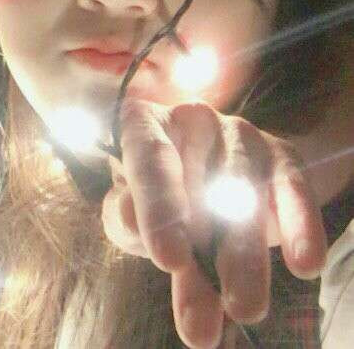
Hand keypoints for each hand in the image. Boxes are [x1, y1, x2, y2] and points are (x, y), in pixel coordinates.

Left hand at [101, 100, 326, 348]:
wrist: (192, 181)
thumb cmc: (149, 199)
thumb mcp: (129, 213)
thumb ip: (128, 216)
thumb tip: (132, 216)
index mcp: (144, 124)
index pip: (149, 159)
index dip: (159, 208)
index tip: (169, 261)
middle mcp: (192, 119)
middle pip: (200, 182)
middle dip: (204, 251)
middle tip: (204, 311)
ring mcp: (239, 134)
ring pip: (246, 192)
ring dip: (246, 256)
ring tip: (243, 308)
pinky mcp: (280, 155)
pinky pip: (292, 185)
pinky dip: (300, 223)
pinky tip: (304, 262)